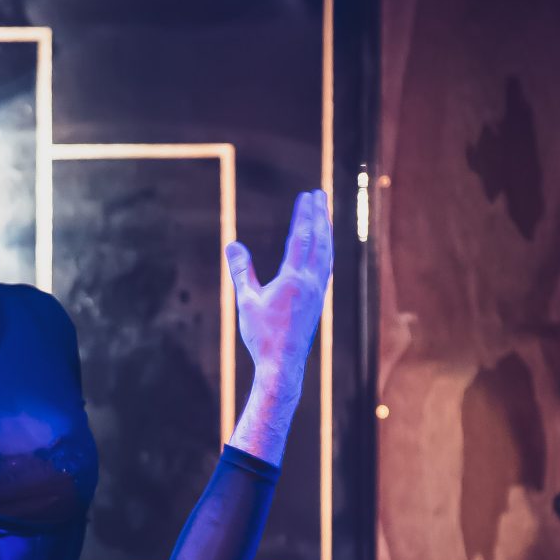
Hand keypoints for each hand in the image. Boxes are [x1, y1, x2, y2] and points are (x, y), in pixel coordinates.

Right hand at [226, 189, 331, 393]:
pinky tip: (324, 248)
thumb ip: (241, 271)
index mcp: (294, 280)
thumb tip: (232, 244)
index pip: (301, 239)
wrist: (282, 364)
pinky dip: (326, 251)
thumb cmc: (262, 335)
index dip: (304, 215)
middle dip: (319, 216)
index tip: (306, 196)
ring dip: (326, 231)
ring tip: (324, 215)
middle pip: (319, 241)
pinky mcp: (319, 300)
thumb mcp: (246, 301)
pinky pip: (326, 267)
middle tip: (320, 194)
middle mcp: (312, 282)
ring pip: (326, 253)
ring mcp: (318, 291)